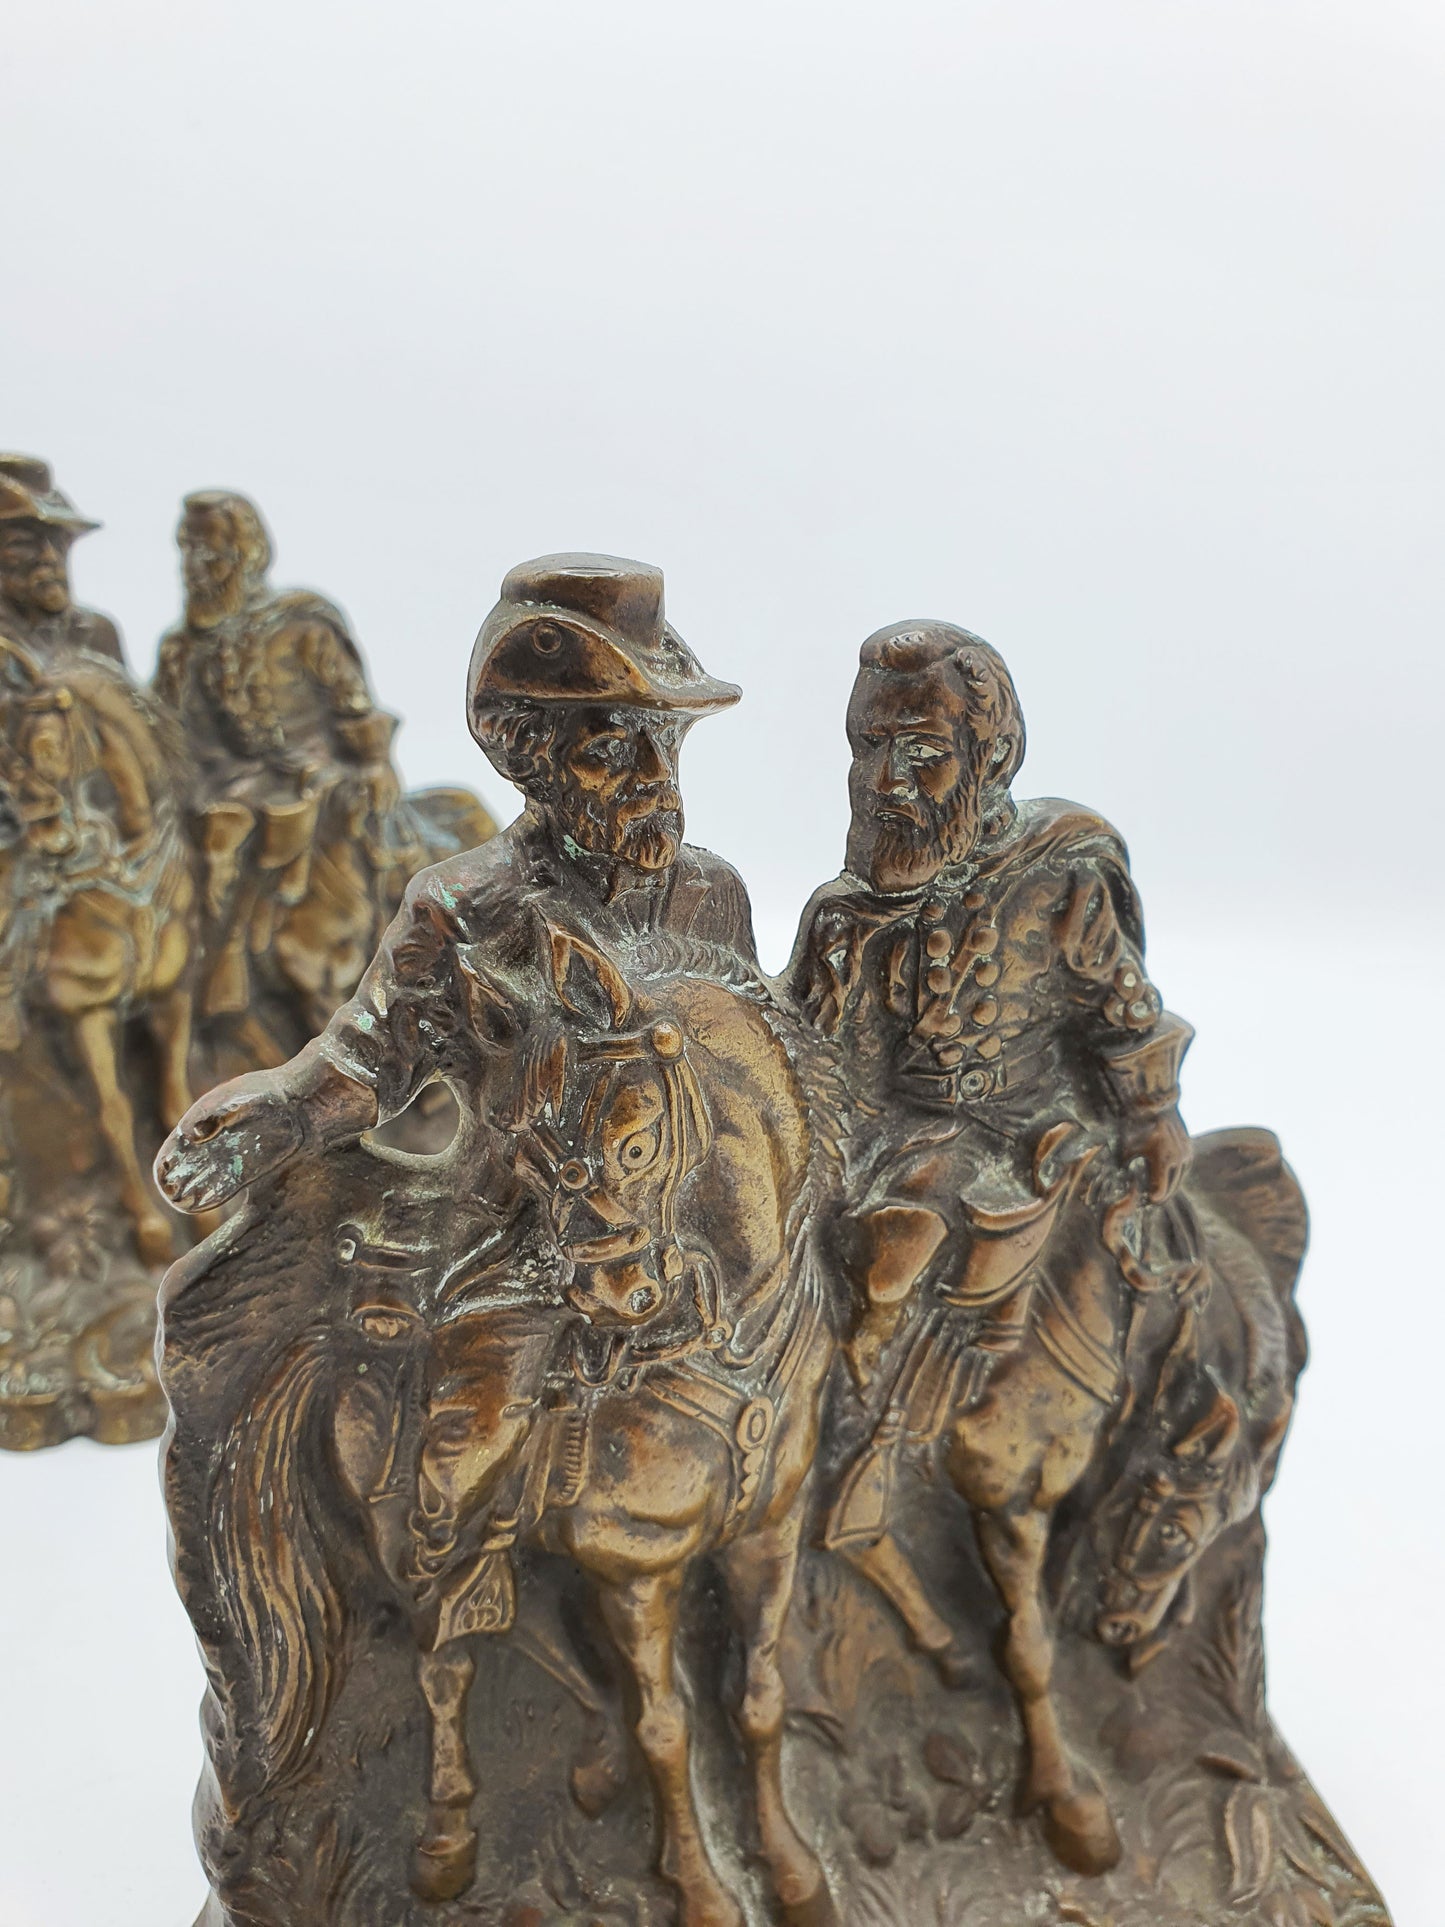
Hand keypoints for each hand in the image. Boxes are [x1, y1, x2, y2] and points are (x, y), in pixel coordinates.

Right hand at [154, 1075, 305, 1213]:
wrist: (298, 1102)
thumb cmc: (267, 1092)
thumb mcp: (241, 1097)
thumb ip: (216, 1113)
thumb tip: (192, 1133)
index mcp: (203, 1122)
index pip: (176, 1147)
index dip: (167, 1160)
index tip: (163, 1173)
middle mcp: (212, 1144)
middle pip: (186, 1167)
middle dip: (176, 1181)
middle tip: (172, 1193)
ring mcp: (228, 1158)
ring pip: (203, 1179)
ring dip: (191, 1191)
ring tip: (181, 1202)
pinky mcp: (246, 1171)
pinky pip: (223, 1186)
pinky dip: (211, 1195)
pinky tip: (201, 1205)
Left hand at [1122, 1106, 1190, 1202]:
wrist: (1154, 1103)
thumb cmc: (1135, 1125)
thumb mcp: (1126, 1147)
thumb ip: (1125, 1167)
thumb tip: (1118, 1182)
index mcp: (1162, 1160)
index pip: (1161, 1191)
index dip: (1152, 1199)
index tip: (1145, 1201)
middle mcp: (1178, 1159)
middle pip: (1172, 1188)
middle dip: (1161, 1195)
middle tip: (1150, 1200)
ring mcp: (1186, 1153)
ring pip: (1180, 1180)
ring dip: (1170, 1187)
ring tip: (1159, 1191)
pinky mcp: (1189, 1148)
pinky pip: (1184, 1169)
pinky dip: (1176, 1176)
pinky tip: (1167, 1178)